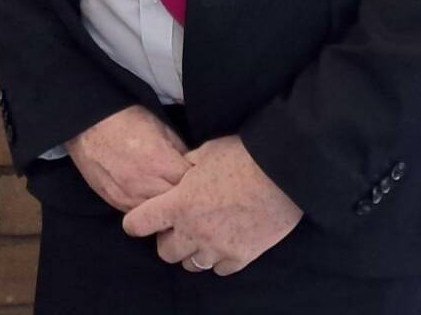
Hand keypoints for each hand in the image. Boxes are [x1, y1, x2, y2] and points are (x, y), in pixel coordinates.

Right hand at [65, 105, 192, 213]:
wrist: (89, 124)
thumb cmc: (127, 120)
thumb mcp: (162, 128)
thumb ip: (180, 151)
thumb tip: (193, 167)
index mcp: (161, 163)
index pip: (191, 184)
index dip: (200, 182)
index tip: (204, 179)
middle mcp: (145, 185)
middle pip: (177, 205)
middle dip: (185, 199)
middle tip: (192, 193)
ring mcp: (128, 197)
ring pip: (158, 216)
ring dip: (166, 209)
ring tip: (172, 199)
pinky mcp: (115, 202)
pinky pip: (138, 213)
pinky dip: (148, 209)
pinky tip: (152, 199)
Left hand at [122, 135, 301, 275]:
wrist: (283, 171)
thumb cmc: (244, 154)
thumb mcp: (207, 151)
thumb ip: (187, 166)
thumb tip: (182, 169)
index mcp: (178, 204)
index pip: (139, 223)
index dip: (136, 222)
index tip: (141, 220)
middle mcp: (193, 231)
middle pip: (165, 252)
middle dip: (168, 239)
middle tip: (180, 225)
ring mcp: (217, 247)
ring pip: (192, 264)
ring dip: (193, 251)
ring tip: (205, 235)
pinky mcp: (241, 256)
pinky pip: (220, 269)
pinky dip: (219, 259)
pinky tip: (226, 243)